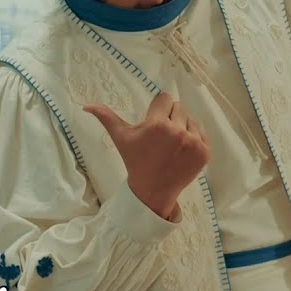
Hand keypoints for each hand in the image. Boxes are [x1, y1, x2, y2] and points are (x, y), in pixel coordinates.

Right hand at [84, 92, 209, 219]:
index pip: (164, 99)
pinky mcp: (204, 152)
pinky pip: (201, 132)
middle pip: (178, 107)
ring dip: (182, 126)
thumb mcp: (121, 138)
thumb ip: (106, 117)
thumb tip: (86, 105)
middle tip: (161, 136)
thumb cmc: (135, 161)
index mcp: (157, 125)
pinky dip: (193, 138)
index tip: (153, 123)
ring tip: (171, 144)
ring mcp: (194, 142)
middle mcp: (178, 131)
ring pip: (191, 118)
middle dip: (170, 117)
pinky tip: (181, 150)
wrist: (153, 191)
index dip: (157, 109)